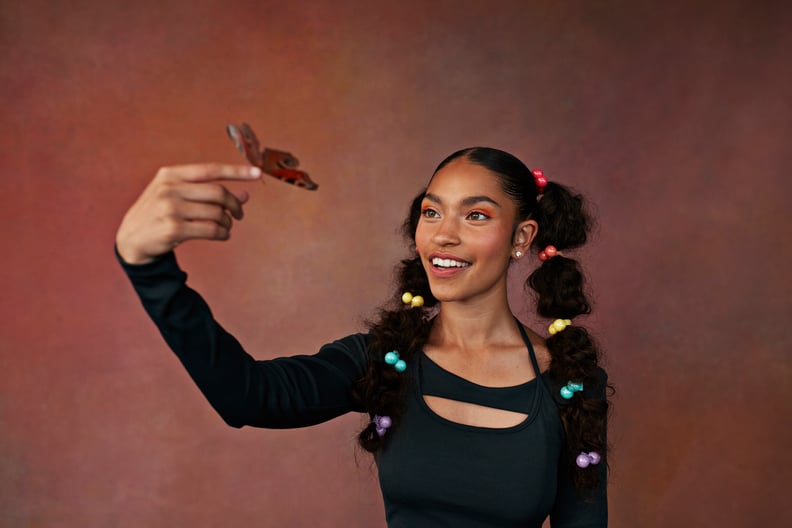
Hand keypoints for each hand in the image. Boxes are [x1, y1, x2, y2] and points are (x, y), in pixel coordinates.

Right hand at [116, 163, 261, 263]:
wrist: (130, 239)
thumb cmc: (159, 215)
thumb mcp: (179, 198)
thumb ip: (208, 194)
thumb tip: (245, 195)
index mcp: (170, 174)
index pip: (210, 169)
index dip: (237, 171)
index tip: (258, 173)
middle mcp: (169, 188)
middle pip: (218, 192)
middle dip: (234, 204)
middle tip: (239, 214)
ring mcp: (169, 208)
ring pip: (216, 213)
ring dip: (227, 222)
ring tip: (226, 227)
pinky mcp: (173, 228)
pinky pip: (211, 229)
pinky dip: (222, 233)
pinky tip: (222, 235)